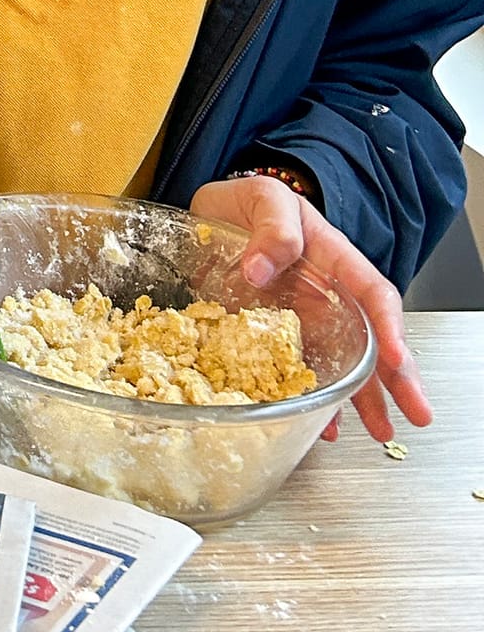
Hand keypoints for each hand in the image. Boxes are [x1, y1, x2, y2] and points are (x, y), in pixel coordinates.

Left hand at [190, 175, 430, 442]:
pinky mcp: (277, 340)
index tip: (396, 358)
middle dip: (397, 378)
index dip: (389, 327)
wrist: (214, 214)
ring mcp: (306, 322)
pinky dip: (315, 402)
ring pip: (345, 365)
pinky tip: (323, 426)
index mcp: (334, 260)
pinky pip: (302, 375)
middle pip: (372, 339)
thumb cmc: (248, 203)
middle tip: (417, 412)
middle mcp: (328, 297)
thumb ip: (273, 228)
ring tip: (382, 432)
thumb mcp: (263, 199)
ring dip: (365, 400)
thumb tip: (260, 268)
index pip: (373, 293)